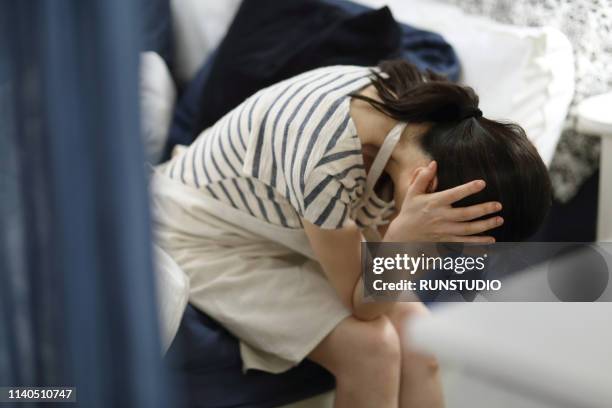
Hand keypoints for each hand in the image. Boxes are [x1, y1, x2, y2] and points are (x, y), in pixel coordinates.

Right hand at [384, 161, 502, 242]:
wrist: (402, 235)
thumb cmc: (410, 210)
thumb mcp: (412, 192)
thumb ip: (423, 178)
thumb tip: (433, 163)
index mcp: (434, 203)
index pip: (453, 195)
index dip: (468, 189)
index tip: (482, 183)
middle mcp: (440, 217)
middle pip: (465, 214)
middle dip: (483, 210)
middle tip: (498, 205)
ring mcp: (444, 231)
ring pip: (468, 230)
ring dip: (485, 226)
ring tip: (499, 220)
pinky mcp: (445, 241)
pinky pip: (464, 243)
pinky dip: (478, 243)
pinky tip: (491, 240)